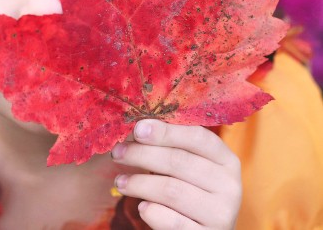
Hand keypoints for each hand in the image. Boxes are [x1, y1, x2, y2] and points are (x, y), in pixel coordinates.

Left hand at [111, 120, 241, 228]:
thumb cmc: (190, 188)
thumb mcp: (189, 164)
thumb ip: (170, 145)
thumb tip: (138, 127)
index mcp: (226, 159)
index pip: (197, 137)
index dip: (165, 131)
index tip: (137, 129)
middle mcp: (229, 185)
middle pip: (179, 161)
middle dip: (142, 154)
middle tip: (117, 153)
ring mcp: (221, 214)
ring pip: (171, 190)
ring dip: (139, 183)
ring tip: (120, 182)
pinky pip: (171, 222)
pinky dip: (151, 211)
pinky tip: (142, 206)